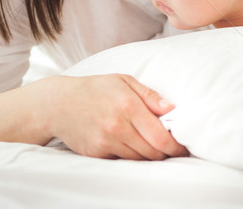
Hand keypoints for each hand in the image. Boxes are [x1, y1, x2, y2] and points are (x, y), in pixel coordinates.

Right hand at [46, 74, 188, 159]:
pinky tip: (130, 146)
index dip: (176, 147)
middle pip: (153, 152)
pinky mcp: (97, 153)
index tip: (183, 148)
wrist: (59, 103)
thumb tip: (172, 110)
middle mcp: (119, 125)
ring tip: (152, 147)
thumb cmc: (95, 88)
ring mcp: (107, 141)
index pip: (161, 136)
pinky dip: (130, 157)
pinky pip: (122, 161)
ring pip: (140, 159)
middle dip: (166, 153)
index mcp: (129, 104)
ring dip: (149, 156)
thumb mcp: (123, 81)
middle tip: (172, 150)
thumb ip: (150, 95)